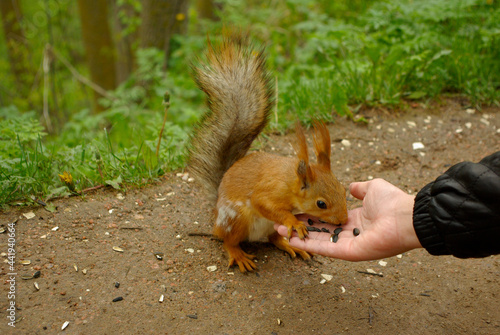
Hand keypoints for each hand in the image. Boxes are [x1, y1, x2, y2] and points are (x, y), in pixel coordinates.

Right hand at [274, 178, 421, 260]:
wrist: (406, 217)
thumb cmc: (393, 202)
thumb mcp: (373, 188)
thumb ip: (360, 188)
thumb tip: (350, 186)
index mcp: (354, 219)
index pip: (327, 219)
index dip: (310, 215)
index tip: (294, 210)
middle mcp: (349, 233)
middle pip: (319, 231)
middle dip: (299, 227)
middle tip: (280, 223)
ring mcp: (348, 244)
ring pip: (318, 241)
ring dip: (299, 236)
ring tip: (279, 230)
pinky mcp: (349, 253)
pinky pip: (325, 249)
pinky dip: (308, 245)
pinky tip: (293, 239)